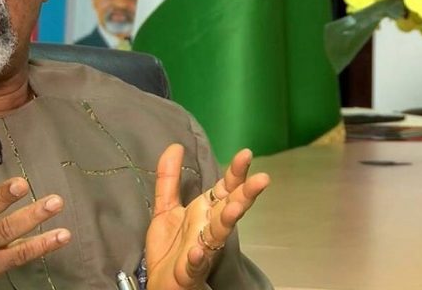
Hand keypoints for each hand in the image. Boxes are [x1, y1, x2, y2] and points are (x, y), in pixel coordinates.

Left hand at [145, 144, 268, 289]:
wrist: (159, 282)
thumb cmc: (169, 247)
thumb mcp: (165, 206)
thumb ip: (169, 178)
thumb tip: (175, 145)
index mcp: (206, 211)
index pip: (225, 188)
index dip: (235, 172)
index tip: (246, 154)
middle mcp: (209, 228)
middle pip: (230, 208)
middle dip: (245, 194)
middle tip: (262, 179)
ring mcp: (202, 249)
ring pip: (219, 233)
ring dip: (228, 220)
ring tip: (235, 207)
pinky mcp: (188, 270)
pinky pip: (194, 263)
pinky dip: (197, 258)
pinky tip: (197, 251)